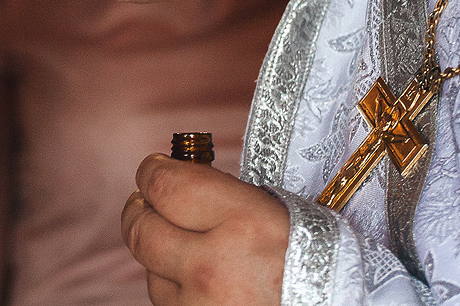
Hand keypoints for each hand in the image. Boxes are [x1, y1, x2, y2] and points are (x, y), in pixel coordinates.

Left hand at [122, 154, 288, 304]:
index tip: (154, 167)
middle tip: (146, 203)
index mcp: (243, 223)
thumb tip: (176, 178)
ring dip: (161, 256)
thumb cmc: (319, 263)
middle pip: (141, 229)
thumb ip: (224, 197)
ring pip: (150, 271)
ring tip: (192, 250)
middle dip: (139, 211)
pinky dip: (177, 290)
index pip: (165, 186)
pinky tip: (203, 283)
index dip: (151, 171)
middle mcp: (214, 266)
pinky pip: (167, 303)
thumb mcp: (280, 214)